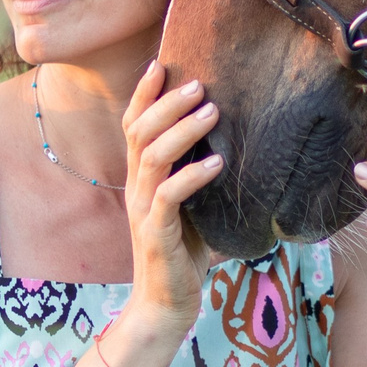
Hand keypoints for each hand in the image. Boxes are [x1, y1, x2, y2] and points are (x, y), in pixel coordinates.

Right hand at [115, 62, 221, 365]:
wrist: (167, 303)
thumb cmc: (185, 252)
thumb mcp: (193, 205)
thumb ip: (199, 174)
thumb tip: (232, 139)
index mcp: (142, 178)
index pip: (134, 126)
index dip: (143, 94)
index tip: (161, 62)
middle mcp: (136, 188)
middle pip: (140, 132)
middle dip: (166, 102)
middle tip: (198, 82)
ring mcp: (143, 210)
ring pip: (153, 158)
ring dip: (181, 131)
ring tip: (212, 111)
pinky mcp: (156, 234)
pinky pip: (169, 197)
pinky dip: (193, 176)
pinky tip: (217, 163)